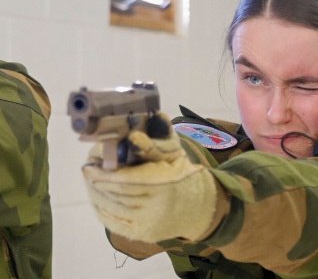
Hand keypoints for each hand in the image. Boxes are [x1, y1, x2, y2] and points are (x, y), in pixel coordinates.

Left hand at [82, 112, 217, 242]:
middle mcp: (154, 206)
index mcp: (163, 182)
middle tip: (88, 167)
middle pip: (114, 192)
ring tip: (91, 179)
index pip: (124, 178)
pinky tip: (98, 195)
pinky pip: (111, 221)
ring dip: (95, 192)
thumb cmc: (182, 175)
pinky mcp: (140, 234)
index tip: (90, 160)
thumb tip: (156, 115)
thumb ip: (159, 138)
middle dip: (96, 179)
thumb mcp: (174, 154)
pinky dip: (101, 207)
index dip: (103, 171)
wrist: (197, 208)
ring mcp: (146, 223)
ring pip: (109, 206)